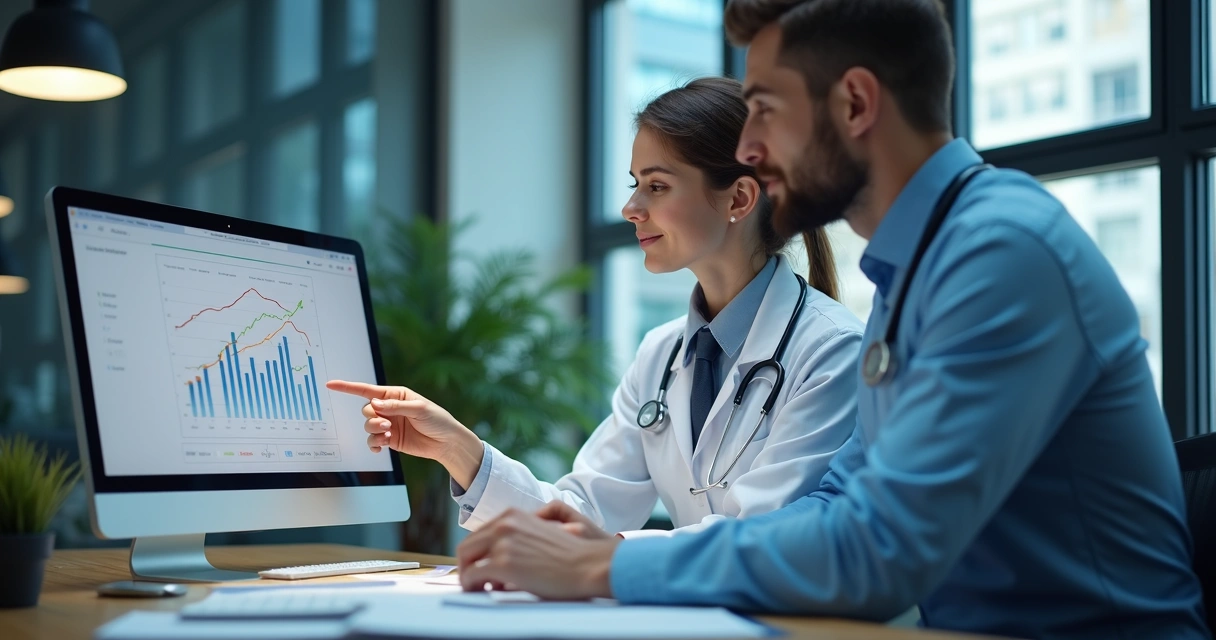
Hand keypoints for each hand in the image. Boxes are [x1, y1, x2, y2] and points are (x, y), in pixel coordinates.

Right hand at [326, 380, 483, 486]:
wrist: (446, 442)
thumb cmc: (437, 420)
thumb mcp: (419, 409)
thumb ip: (396, 406)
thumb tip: (375, 403)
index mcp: (395, 395)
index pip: (367, 390)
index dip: (347, 387)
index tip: (330, 384)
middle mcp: (389, 408)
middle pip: (366, 410)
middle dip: (372, 417)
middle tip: (386, 425)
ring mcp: (389, 424)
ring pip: (368, 426)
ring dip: (374, 431)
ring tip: (388, 435)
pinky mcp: (390, 440)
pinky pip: (373, 441)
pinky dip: (374, 444)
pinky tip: (381, 447)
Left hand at [456, 508, 620, 599]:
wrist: (588, 565)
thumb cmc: (570, 556)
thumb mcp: (540, 533)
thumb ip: (518, 536)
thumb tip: (498, 554)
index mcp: (513, 515)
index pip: (480, 533)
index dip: (477, 553)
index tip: (479, 566)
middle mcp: (504, 524)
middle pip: (467, 546)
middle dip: (467, 566)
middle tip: (475, 582)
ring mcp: (502, 543)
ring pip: (466, 561)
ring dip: (469, 577)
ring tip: (481, 589)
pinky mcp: (503, 564)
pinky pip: (471, 577)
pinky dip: (472, 586)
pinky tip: (484, 592)